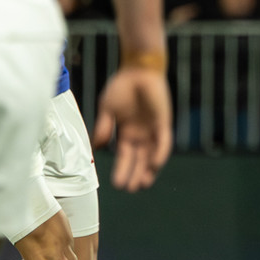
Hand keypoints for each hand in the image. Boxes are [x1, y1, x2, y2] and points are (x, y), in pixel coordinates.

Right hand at [91, 66, 171, 191]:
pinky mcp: (163, 122)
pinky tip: (154, 165)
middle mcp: (141, 135)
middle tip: (129, 189)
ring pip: (151, 155)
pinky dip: (159, 153)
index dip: (121, 169)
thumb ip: (103, 127)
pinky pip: (163, 142)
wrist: (138, 70)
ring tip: (142, 184)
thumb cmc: (121, 87)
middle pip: (138, 159)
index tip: (116, 184)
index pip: (125, 156)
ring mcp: (152, 130)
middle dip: (134, 174)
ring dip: (147, 170)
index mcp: (126, 133)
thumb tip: (96, 148)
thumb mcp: (108, 109)